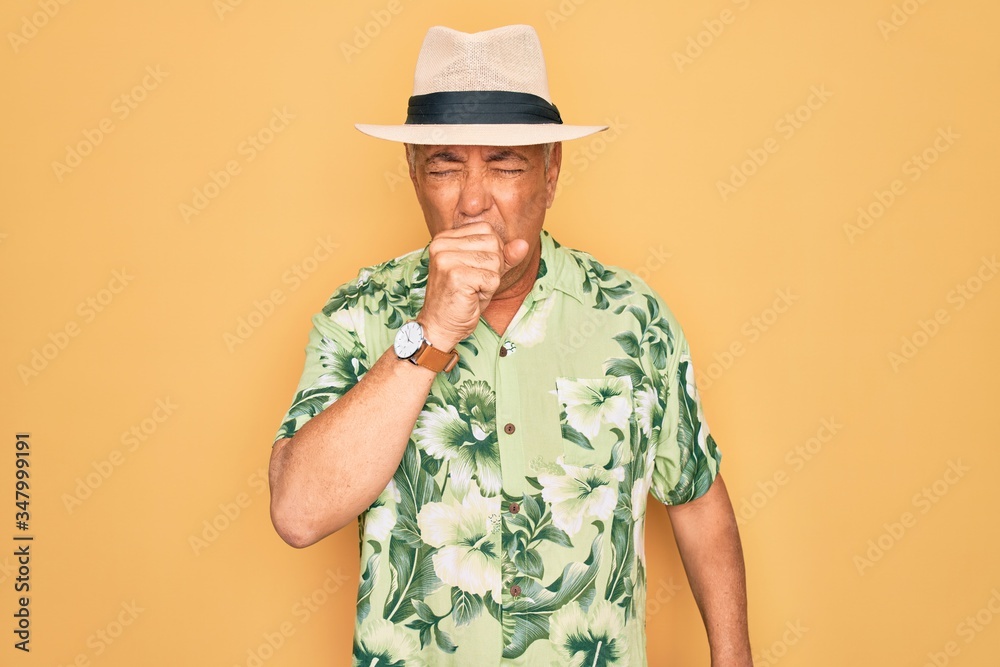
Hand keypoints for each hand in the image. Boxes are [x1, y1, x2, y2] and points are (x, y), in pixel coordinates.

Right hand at [417, 222, 528, 349]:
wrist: (440, 326)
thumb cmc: (461, 299)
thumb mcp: (484, 271)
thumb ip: (503, 256)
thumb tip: (523, 244)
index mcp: (444, 238)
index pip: (486, 229)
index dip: (492, 251)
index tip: (476, 270)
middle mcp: (442, 244)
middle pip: (493, 243)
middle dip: (493, 267)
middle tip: (475, 283)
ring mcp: (447, 259)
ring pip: (495, 261)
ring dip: (491, 280)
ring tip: (473, 290)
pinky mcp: (455, 275)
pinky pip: (492, 278)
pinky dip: (488, 291)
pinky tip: (472, 297)